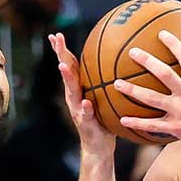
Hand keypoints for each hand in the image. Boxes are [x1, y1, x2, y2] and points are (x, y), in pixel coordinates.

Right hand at [48, 32, 116, 158]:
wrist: (99, 146)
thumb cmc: (104, 119)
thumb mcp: (106, 97)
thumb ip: (109, 82)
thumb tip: (124, 63)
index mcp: (79, 88)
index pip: (70, 65)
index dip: (62, 50)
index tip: (56, 34)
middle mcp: (74, 96)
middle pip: (66, 72)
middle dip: (60, 55)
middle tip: (56, 39)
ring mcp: (77, 109)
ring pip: (71, 91)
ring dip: (67, 78)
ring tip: (63, 66)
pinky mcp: (84, 123)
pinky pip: (85, 114)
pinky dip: (85, 108)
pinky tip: (86, 102)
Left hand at [114, 32, 180, 156]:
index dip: (174, 44)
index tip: (162, 34)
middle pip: (163, 73)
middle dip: (147, 61)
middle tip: (133, 52)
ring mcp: (180, 112)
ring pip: (151, 98)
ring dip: (132, 90)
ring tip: (116, 83)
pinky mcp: (175, 128)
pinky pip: (152, 125)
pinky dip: (136, 122)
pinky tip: (122, 118)